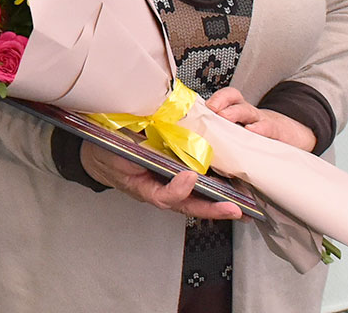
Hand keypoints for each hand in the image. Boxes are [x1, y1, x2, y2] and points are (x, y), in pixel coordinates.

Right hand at [77, 142, 243, 220]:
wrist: (102, 152)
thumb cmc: (107, 152)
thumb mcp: (114, 151)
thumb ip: (130, 151)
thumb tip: (148, 138)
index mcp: (143, 185)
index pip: (163, 196)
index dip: (177, 190)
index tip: (189, 177)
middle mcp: (161, 188)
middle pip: (189, 203)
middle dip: (213, 208)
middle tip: (234, 209)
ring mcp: (171, 182)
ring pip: (198, 196)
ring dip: (221, 199)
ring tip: (244, 202)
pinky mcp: (178, 171)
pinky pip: (199, 181)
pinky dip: (216, 183)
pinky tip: (233, 182)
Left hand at [204, 87, 316, 152]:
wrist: (290, 136)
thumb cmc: (259, 138)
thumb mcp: (241, 135)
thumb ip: (224, 142)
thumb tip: (205, 156)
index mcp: (238, 111)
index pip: (226, 97)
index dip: (215, 98)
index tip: (204, 106)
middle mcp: (248, 112)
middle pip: (234, 100)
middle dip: (220, 102)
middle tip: (211, 109)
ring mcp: (261, 120)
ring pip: (247, 110)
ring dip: (234, 112)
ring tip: (225, 116)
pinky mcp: (275, 131)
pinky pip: (267, 127)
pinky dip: (259, 128)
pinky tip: (252, 130)